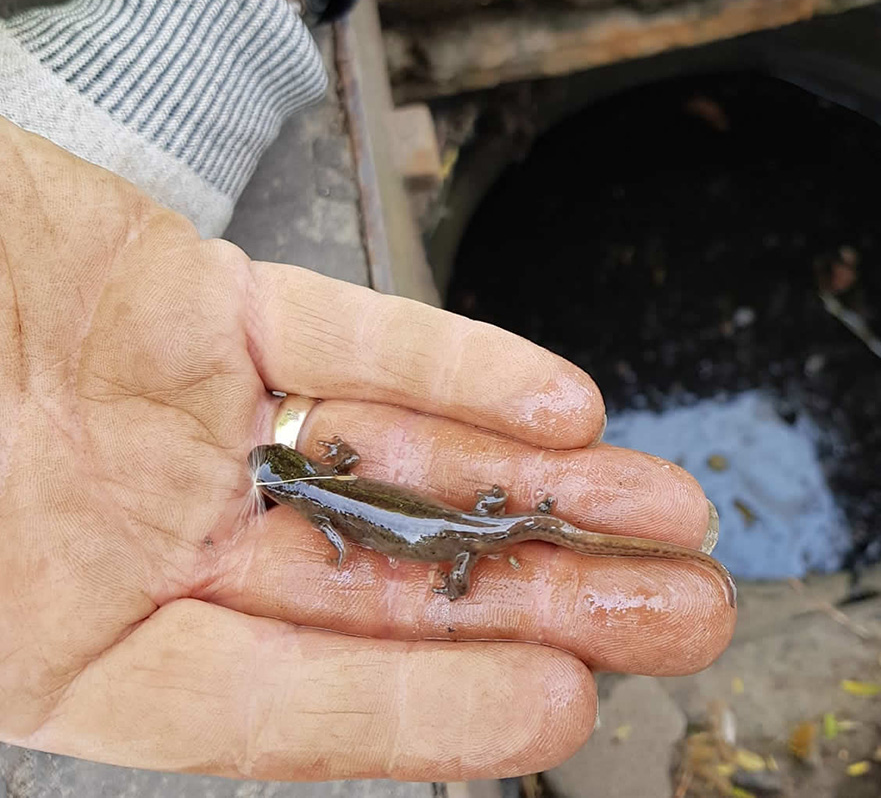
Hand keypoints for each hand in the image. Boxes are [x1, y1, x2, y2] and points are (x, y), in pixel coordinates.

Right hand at [0, 119, 733, 780]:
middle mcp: (146, 535)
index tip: (560, 714)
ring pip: (401, 461)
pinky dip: (457, 369)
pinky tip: (564, 407)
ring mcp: (182, 416)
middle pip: (384, 583)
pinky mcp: (199, 302)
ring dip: (539, 489)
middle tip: (682, 618)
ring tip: (666, 517)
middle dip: (545, 600)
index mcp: (71, 642)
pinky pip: (350, 337)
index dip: (428, 714)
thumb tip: (142, 687)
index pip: (283, 704)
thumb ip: (42, 630)